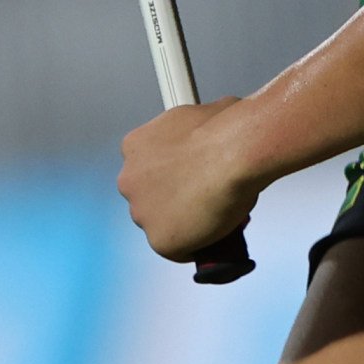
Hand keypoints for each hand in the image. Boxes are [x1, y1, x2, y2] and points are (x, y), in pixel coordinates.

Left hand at [117, 98, 289, 264]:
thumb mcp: (206, 113)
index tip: (192, 175)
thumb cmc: (225, 128)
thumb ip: (198, 129)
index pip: (148, 168)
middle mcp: (129, 180)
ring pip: (164, 225)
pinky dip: (197, 245)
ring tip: (218, 213)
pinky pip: (179, 250)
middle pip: (151, 198)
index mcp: (134, 147)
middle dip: (176, 199)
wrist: (234, 151)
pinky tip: (218, 232)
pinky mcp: (160, 240)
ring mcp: (142, 213)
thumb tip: (220, 124)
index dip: (173, 174)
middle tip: (207, 195)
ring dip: (185, 222)